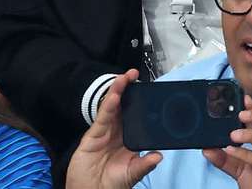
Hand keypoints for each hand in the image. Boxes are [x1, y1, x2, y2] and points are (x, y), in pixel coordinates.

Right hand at [65, 70, 162, 188]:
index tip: (146, 90)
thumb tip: (159, 155)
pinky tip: (114, 96)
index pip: (134, 116)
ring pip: (111, 107)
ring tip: (124, 78)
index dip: (138, 102)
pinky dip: (108, 105)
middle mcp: (116, 133)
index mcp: (128, 140)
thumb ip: (145, 164)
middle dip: (127, 90)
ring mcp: (104, 132)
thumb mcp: (133, 174)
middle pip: (122, 107)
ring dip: (117, 92)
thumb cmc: (111, 184)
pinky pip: (102, 117)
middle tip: (134, 75)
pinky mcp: (93, 134)